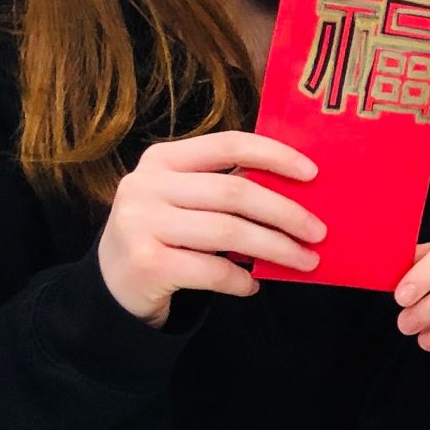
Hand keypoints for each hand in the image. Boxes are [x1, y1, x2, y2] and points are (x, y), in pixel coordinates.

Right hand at [98, 130, 323, 325]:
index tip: (312, 173)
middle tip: (318, 232)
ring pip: (228, 232)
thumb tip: (296, 192)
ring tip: (304, 260)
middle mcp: (147, 186)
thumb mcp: (182, 200)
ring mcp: (142, 224)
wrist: (111, 285)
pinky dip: (240, 280)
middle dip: (285, 213)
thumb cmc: (162, 234)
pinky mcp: (146, 264)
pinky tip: (253, 285)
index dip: (274, 155)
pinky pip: (211, 270)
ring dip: (275, 248)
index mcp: (162, 159)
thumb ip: (224, 188)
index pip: (228, 144)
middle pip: (234, 193)